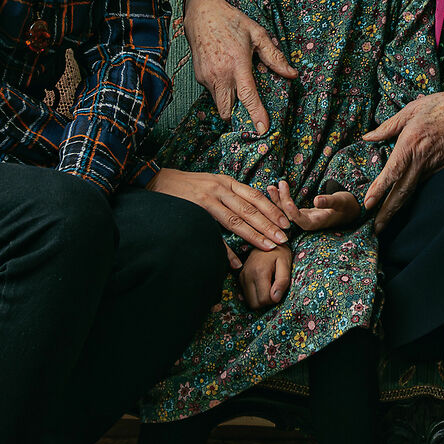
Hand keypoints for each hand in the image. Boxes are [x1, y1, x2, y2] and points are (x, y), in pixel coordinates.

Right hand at [149, 165, 290, 251]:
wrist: (158, 180)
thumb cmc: (188, 185)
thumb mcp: (213, 183)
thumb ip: (230, 194)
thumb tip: (252, 207)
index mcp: (227, 182)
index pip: (255, 196)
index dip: (272, 210)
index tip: (286, 222)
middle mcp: (220, 190)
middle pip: (250, 210)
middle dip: (269, 225)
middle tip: (284, 239)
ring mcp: (207, 200)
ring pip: (236, 221)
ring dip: (254, 236)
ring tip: (268, 247)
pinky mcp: (194, 211)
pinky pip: (213, 234)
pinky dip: (225, 249)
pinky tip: (235, 262)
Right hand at [182, 0, 296, 138]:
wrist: (201, 12)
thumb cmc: (231, 21)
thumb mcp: (257, 34)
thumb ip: (274, 56)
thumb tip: (291, 73)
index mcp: (237, 64)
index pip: (247, 96)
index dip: (256, 114)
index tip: (263, 130)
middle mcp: (219, 75)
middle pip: (228, 110)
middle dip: (238, 115)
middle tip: (250, 109)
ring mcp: (206, 77)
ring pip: (219, 102)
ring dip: (230, 100)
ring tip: (238, 82)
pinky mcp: (198, 76)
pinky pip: (212, 92)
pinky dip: (221, 90)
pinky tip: (227, 73)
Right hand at [238, 244, 291, 309]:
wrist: (267, 238)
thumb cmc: (279, 252)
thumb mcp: (286, 264)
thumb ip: (282, 282)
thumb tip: (275, 299)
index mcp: (259, 272)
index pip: (264, 300)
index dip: (274, 300)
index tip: (280, 290)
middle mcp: (246, 275)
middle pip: (255, 304)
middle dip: (267, 302)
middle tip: (275, 290)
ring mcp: (241, 277)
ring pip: (250, 302)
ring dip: (260, 299)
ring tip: (269, 286)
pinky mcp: (240, 278)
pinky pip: (247, 296)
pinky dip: (255, 295)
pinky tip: (263, 285)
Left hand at [267, 180, 365, 233]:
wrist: (350, 210)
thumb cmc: (347, 206)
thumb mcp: (340, 201)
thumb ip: (328, 201)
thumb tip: (317, 200)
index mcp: (316, 223)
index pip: (300, 220)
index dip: (292, 212)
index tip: (287, 201)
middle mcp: (307, 223)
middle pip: (289, 215)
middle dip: (280, 202)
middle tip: (274, 187)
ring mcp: (304, 219)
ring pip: (287, 212)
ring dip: (278, 200)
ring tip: (271, 187)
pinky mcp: (302, 214)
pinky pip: (289, 208)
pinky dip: (282, 199)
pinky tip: (276, 190)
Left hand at [362, 90, 443, 230]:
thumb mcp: (412, 109)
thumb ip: (388, 126)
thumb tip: (368, 137)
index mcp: (410, 144)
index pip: (392, 172)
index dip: (379, 190)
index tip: (368, 204)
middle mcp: (420, 161)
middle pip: (402, 192)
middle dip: (388, 212)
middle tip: (376, 229)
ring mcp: (432, 168)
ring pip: (412, 192)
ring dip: (397, 208)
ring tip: (384, 222)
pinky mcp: (441, 170)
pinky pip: (422, 185)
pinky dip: (411, 197)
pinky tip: (402, 202)